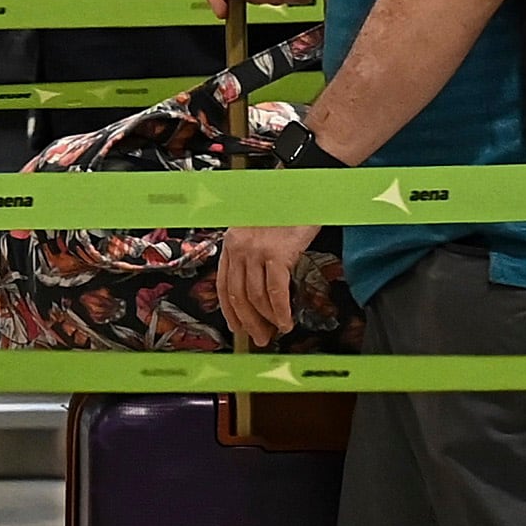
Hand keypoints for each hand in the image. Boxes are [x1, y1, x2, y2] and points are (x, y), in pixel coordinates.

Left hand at [215, 221, 313, 348]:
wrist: (301, 188)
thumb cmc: (284, 209)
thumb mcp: (258, 230)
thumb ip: (251, 254)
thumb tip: (255, 289)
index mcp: (231, 243)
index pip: (224, 286)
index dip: (230, 311)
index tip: (238, 327)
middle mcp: (238, 248)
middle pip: (237, 296)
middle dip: (248, 322)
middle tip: (258, 338)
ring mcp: (256, 251)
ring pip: (255, 298)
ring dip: (266, 320)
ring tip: (275, 331)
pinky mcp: (277, 254)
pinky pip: (276, 292)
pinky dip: (280, 312)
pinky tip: (285, 321)